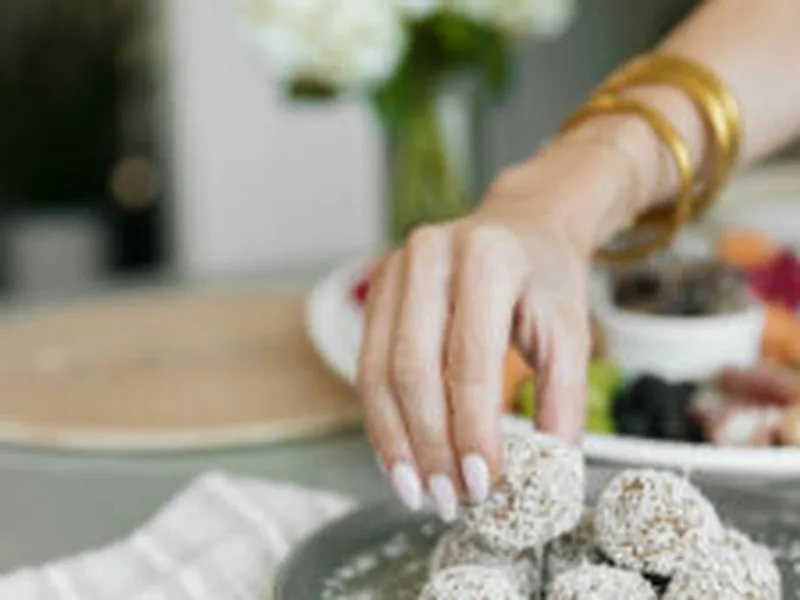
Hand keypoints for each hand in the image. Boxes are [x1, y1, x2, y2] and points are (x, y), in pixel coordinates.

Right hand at [358, 130, 634, 520]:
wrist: (524, 226)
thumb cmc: (547, 278)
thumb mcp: (571, 334)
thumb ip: (562, 402)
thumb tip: (546, 473)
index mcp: (486, 257)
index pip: (470, 357)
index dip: (472, 427)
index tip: (481, 480)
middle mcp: (430, 255)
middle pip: (413, 367)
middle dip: (428, 443)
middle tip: (447, 496)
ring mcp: (395, 269)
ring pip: (378, 370)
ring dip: (394, 440)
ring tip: (417, 490)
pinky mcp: (379, 291)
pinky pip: (368, 365)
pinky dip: (381, 418)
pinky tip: (398, 456)